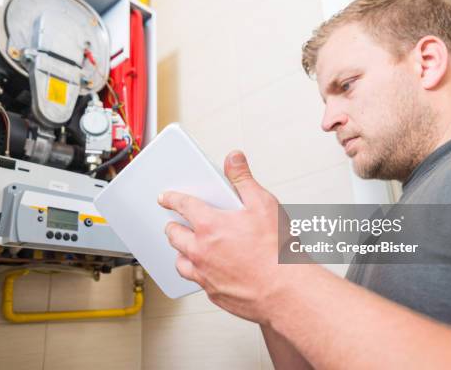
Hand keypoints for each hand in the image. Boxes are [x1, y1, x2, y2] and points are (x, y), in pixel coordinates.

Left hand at [158, 150, 287, 323]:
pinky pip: (196, 281)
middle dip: (173, 226)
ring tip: (188, 248)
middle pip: (174, 235)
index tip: (165, 198)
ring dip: (181, 252)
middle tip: (175, 223)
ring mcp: (204, 274)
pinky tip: (207, 270)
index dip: (171, 199)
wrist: (285, 291)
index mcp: (210, 225)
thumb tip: (234, 159)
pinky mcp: (212, 292)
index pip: (182, 205)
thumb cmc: (276, 252)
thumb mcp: (263, 204)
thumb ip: (244, 179)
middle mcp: (200, 250)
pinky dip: (198, 273)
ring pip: (181, 261)